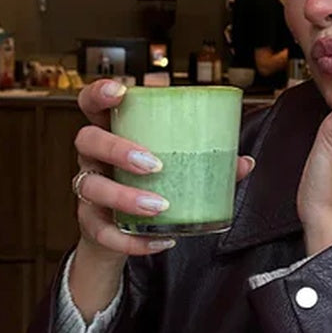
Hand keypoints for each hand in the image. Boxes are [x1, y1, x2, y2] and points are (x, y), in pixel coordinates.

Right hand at [68, 80, 255, 316]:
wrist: (119, 233)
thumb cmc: (146, 186)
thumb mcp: (171, 169)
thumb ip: (205, 161)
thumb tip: (244, 162)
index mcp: (112, 133)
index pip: (91, 104)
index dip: (100, 93)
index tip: (120, 91)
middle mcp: (93, 158)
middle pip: (87, 140)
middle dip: (118, 149)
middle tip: (154, 164)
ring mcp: (88, 190)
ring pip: (91, 187)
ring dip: (125, 196)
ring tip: (159, 206)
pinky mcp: (91, 224)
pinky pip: (104, 232)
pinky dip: (132, 240)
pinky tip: (160, 240)